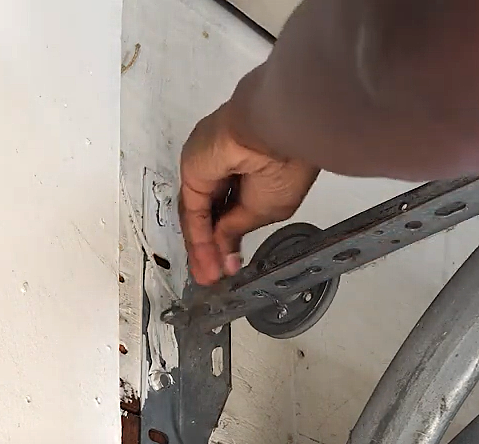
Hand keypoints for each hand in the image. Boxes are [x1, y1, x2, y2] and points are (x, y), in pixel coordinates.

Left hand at [178, 102, 318, 284]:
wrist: (275, 132)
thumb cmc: (285, 162)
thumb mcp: (265, 210)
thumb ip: (238, 228)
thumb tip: (226, 252)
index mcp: (252, 171)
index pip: (232, 210)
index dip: (228, 239)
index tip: (228, 266)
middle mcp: (227, 169)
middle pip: (212, 214)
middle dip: (211, 248)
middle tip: (212, 275)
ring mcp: (207, 170)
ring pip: (200, 215)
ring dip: (202, 248)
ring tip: (207, 276)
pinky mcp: (193, 173)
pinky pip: (194, 211)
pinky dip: (198, 238)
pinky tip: (204, 260)